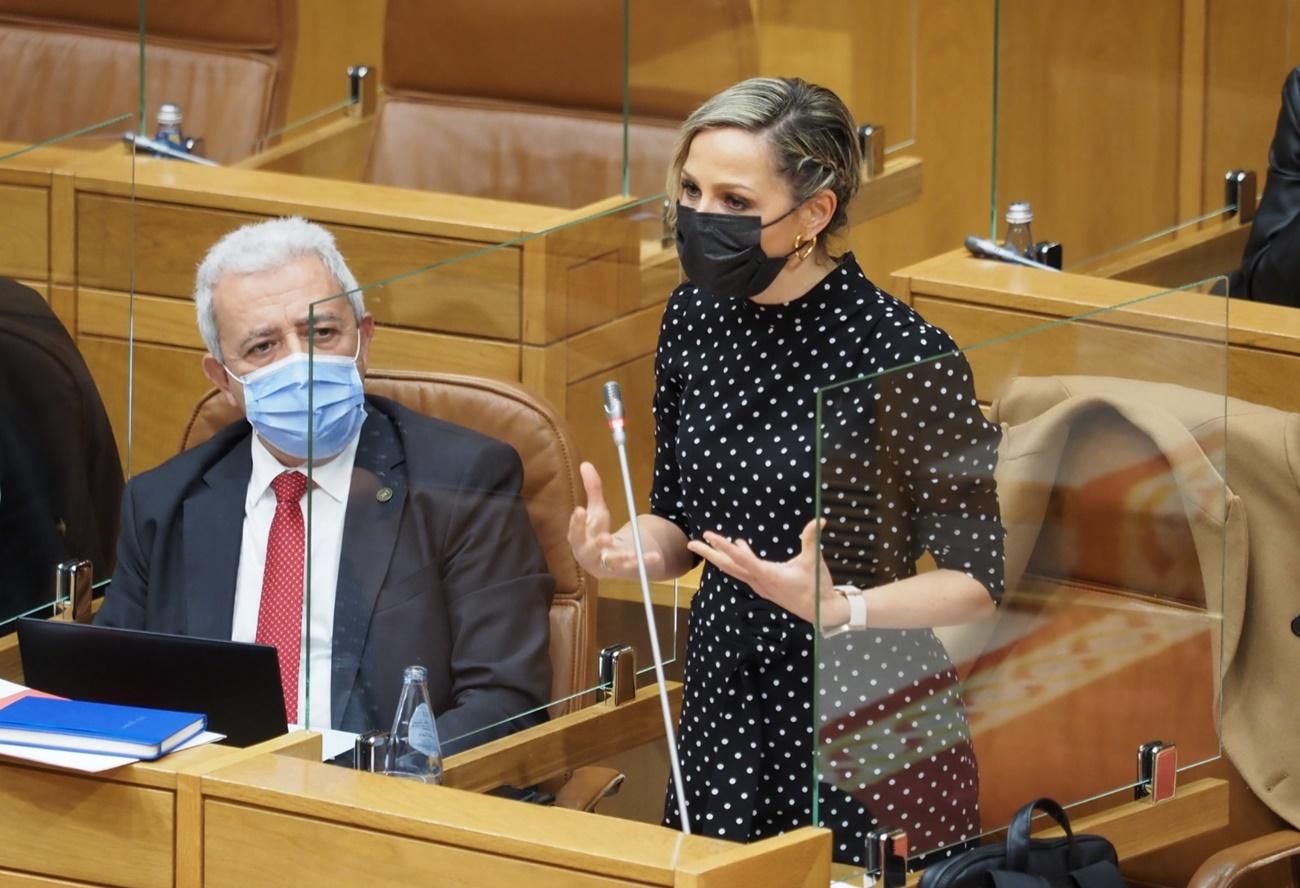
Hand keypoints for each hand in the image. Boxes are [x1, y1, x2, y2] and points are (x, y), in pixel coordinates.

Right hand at [567, 462, 662, 577]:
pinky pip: (633, 567)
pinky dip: (645, 562)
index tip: (580, 510)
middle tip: (606, 537)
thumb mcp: (596, 511)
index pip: (575, 530)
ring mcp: (604, 564)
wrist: (602, 561)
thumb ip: (592, 490)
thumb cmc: (595, 533)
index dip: (577, 522)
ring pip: (612, 562)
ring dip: (622, 558)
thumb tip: (585, 464)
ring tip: (632, 553)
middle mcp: (588, 554)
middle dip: (597, 544)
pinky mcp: (620, 570)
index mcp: (579, 538)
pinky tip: (656, 557)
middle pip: (589, 550)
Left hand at [686, 519, 846, 626]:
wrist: (821, 612)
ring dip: (721, 556)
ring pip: (735, 569)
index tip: (708, 536)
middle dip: (709, 554)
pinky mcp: (765, 586)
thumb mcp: (814, 562)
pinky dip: (737, 559)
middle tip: (691, 544)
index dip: (724, 546)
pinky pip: (744, 571)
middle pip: (728, 566)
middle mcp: (759, 581)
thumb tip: (819, 521)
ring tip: (708, 542)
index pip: (741, 559)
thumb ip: (811, 540)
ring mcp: (761, 585)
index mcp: (768, 575)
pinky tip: (740, 545)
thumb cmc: (816, 588)